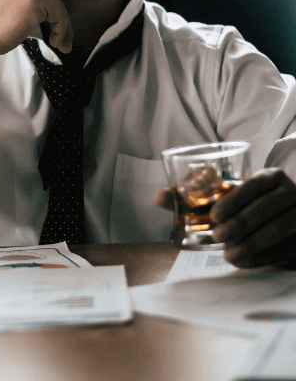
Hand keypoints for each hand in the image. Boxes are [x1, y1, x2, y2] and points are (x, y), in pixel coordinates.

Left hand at [154, 169, 295, 268]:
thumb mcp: (228, 196)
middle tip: (218, 237)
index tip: (214, 216)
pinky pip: (288, 248)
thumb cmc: (248, 205)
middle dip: (240, 224)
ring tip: (229, 255)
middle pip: (267, 208)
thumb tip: (158, 197)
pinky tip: (245, 263)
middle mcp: (290, 192)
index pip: (253, 184)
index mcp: (270, 177)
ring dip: (251, 244)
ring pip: (279, 229)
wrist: (288, 218)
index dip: (233, 200)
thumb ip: (194, 196)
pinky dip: (265, 258)